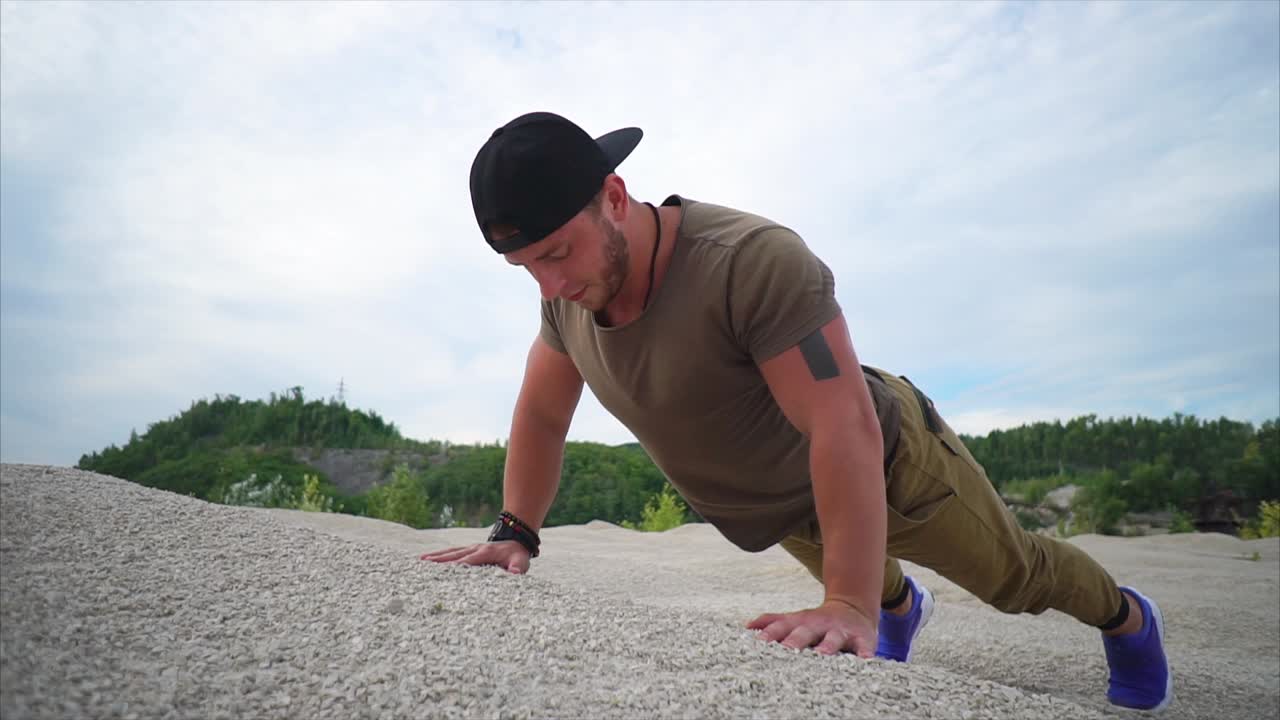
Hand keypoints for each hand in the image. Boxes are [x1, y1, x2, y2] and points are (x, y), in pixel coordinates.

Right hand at [419, 540, 530, 574]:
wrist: (517, 543)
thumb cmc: (517, 556)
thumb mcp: (521, 562)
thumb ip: (517, 568)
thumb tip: (514, 573)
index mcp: (486, 553)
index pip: (469, 560)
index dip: (457, 565)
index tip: (443, 571)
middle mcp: (475, 549)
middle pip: (455, 555)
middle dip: (439, 560)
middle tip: (423, 566)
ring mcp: (470, 548)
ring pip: (450, 552)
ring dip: (435, 556)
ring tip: (420, 561)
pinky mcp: (467, 551)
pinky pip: (451, 553)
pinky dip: (438, 555)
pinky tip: (426, 559)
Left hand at [746, 600, 878, 657]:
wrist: (852, 608)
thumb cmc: (817, 622)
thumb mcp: (795, 618)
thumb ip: (773, 622)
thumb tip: (747, 626)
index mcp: (801, 622)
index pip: (783, 626)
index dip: (771, 633)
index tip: (759, 641)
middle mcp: (819, 625)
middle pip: (806, 631)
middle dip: (796, 640)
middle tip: (787, 648)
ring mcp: (840, 631)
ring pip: (834, 638)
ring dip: (827, 645)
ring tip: (822, 654)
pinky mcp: (862, 639)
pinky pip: (864, 647)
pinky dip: (864, 653)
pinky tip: (865, 660)